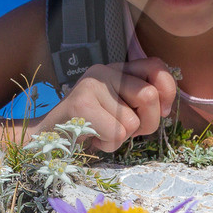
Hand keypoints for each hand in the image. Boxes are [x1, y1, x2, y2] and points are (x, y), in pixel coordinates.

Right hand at [35, 58, 177, 151]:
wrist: (46, 138)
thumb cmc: (90, 127)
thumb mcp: (121, 110)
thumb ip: (142, 103)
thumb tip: (165, 107)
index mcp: (117, 69)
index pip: (157, 67)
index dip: (167, 91)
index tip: (160, 111)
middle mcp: (105, 71)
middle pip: (150, 97)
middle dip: (146, 124)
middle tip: (124, 129)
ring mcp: (91, 85)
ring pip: (133, 122)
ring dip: (121, 138)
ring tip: (101, 132)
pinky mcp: (81, 104)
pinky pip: (116, 134)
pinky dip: (108, 145)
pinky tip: (92, 138)